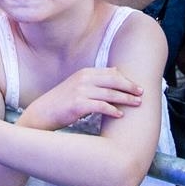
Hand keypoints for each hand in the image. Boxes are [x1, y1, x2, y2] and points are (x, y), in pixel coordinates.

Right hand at [21, 65, 141, 131]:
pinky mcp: (78, 105)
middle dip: (129, 87)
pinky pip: (101, 106)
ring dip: (125, 99)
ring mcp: (80, 91)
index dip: (126, 80)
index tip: (137, 86)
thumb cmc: (62, 101)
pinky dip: (112, 110)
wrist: (42, 113)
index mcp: (84, 73)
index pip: (111, 73)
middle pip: (113, 81)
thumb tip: (116, 70)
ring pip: (110, 94)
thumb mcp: (78, 84)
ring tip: (136, 104)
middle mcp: (83, 80)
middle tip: (141, 94)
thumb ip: (96, 78)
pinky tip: (120, 115)